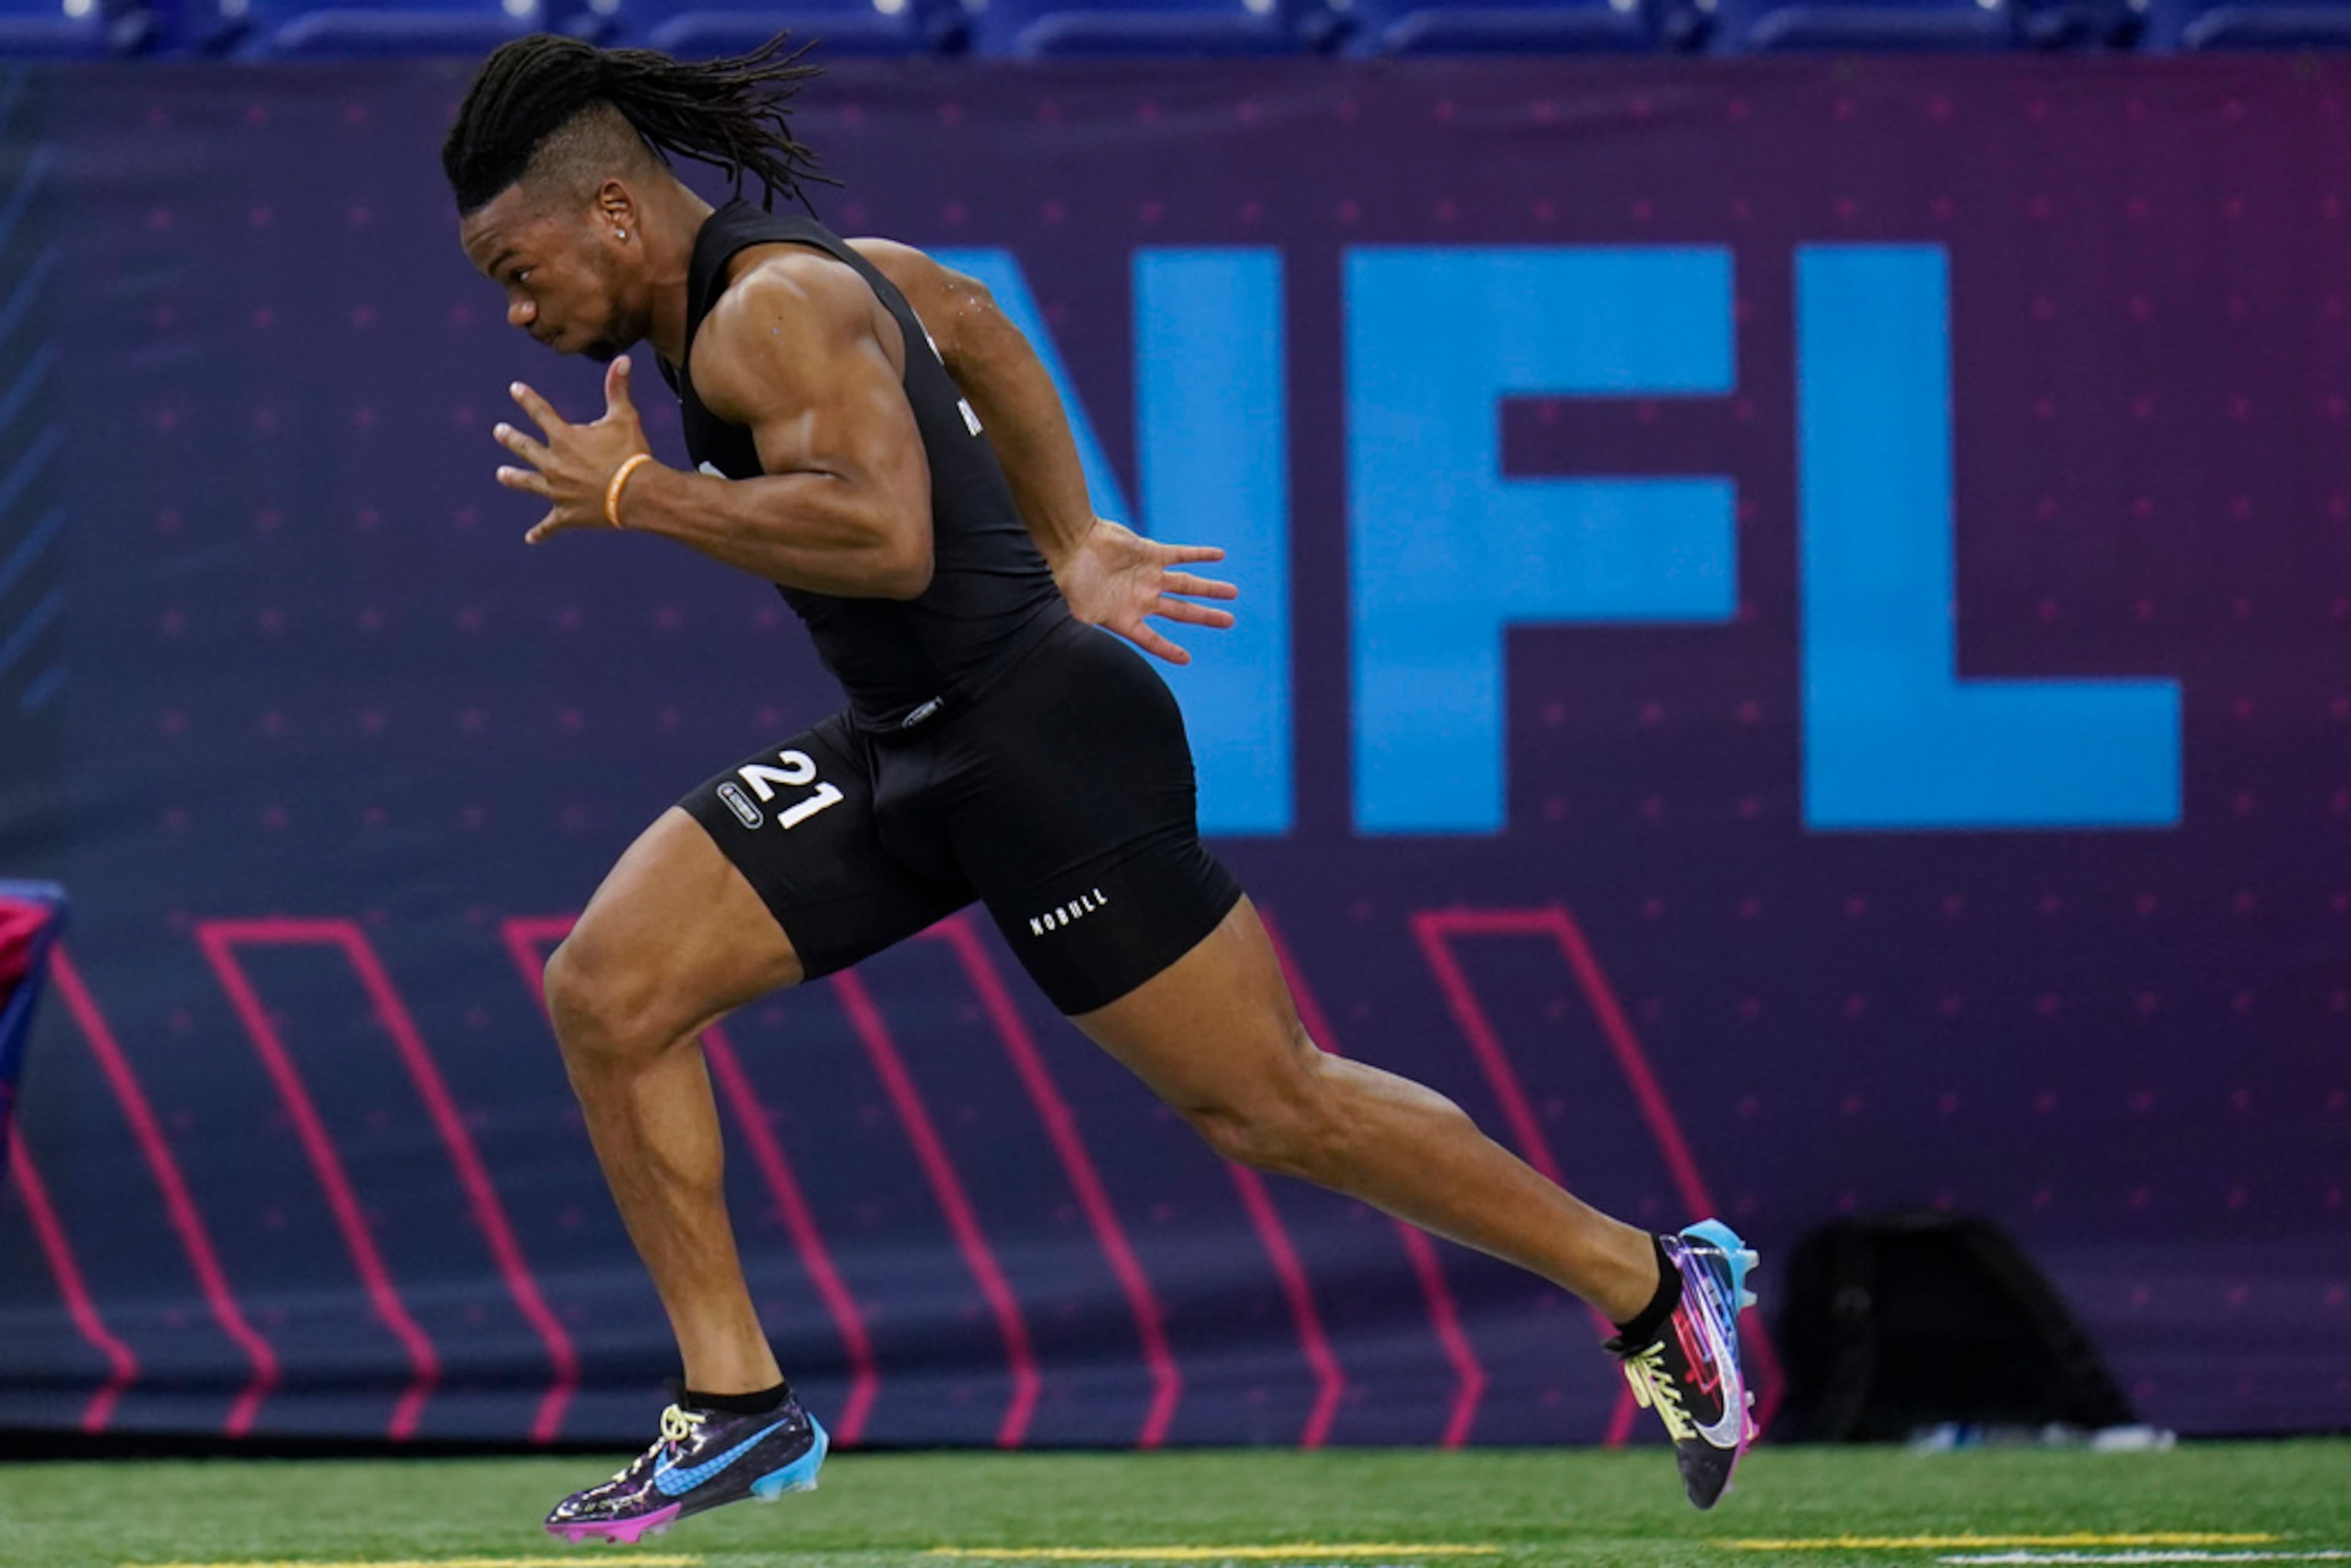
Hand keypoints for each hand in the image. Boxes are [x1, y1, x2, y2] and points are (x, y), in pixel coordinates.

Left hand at [494, 356, 654, 544]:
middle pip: (525, 448)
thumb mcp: (624, 417)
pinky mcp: (567, 515)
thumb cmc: (631, 454)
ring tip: (501, 474)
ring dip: (514, 478)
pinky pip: (550, 525)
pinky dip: (541, 532)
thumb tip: (623, 359)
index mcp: (564, 438)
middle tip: (498, 431)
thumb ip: (617, 389)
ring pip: (529, 483)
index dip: (527, 399)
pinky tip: (530, 538)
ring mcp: (557, 491)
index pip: (540, 413)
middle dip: (511, 438)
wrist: (638, 494)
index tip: (514, 389)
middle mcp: (553, 464)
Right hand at [1053, 517, 1237, 664]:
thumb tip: (1095, 663)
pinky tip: (1220, 556)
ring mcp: (1149, 575)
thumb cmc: (1069, 581)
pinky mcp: (1152, 553)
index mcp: (1125, 618)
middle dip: (1206, 616)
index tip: (1187, 659)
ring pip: (1187, 584)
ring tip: (1233, 593)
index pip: (1152, 640)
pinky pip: (1182, 555)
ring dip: (1211, 588)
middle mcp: (1141, 598)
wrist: (1070, 544)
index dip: (1169, 650)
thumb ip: (1090, 640)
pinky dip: (1201, 555)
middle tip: (1230, 621)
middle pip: (1181, 610)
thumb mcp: (1078, 618)